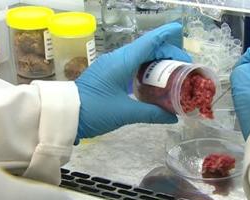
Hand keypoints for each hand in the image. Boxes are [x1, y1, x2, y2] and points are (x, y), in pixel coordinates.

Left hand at [75, 22, 190, 139]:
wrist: (65, 115)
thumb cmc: (94, 111)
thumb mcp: (125, 113)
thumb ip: (152, 114)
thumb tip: (173, 118)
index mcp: (122, 62)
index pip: (148, 42)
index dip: (165, 35)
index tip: (180, 31)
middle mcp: (118, 58)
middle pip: (147, 48)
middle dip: (167, 52)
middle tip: (184, 66)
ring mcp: (112, 65)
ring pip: (140, 56)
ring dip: (157, 60)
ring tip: (173, 72)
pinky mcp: (108, 73)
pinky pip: (132, 64)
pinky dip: (146, 68)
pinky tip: (155, 79)